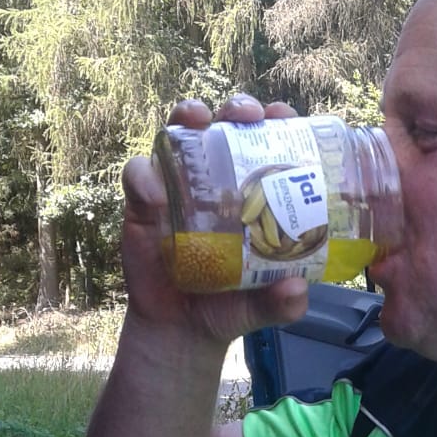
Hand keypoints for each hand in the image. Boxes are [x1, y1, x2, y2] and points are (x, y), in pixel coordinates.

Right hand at [121, 94, 311, 345]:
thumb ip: (283, 302)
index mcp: (252, 191)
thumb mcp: (263, 305)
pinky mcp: (142, 202)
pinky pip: (139, 175)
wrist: (183, 328)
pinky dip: (145, 176)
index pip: (266, 143)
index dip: (275, 121)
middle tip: (247, 115)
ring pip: (179, 133)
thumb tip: (297, 291)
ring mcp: (177, 185)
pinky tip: (155, 194)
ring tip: (199, 118)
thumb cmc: (230, 304)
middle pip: (225, 125)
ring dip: (188, 114)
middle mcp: (216, 179)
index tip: (285, 115)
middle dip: (237, 108)